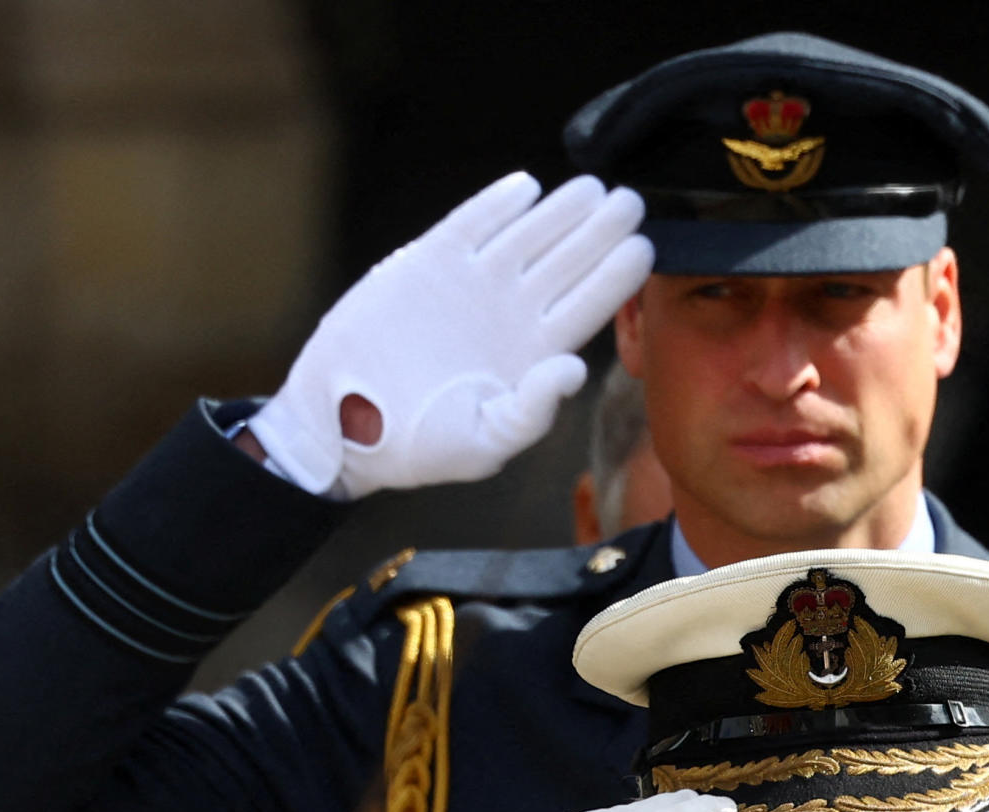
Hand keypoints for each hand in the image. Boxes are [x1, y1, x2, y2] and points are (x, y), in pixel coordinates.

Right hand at [249, 171, 652, 496]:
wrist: (343, 423)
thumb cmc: (418, 446)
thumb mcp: (483, 443)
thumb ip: (531, 412)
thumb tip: (574, 369)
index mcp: (533, 354)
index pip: (587, 307)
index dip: (616, 277)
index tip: (645, 248)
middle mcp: (511, 313)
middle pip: (568, 263)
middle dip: (600, 232)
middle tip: (631, 202)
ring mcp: (472, 284)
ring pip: (527, 237)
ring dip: (561, 212)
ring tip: (593, 188)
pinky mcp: (428, 263)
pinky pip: (470, 226)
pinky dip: (496, 206)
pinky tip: (527, 187)